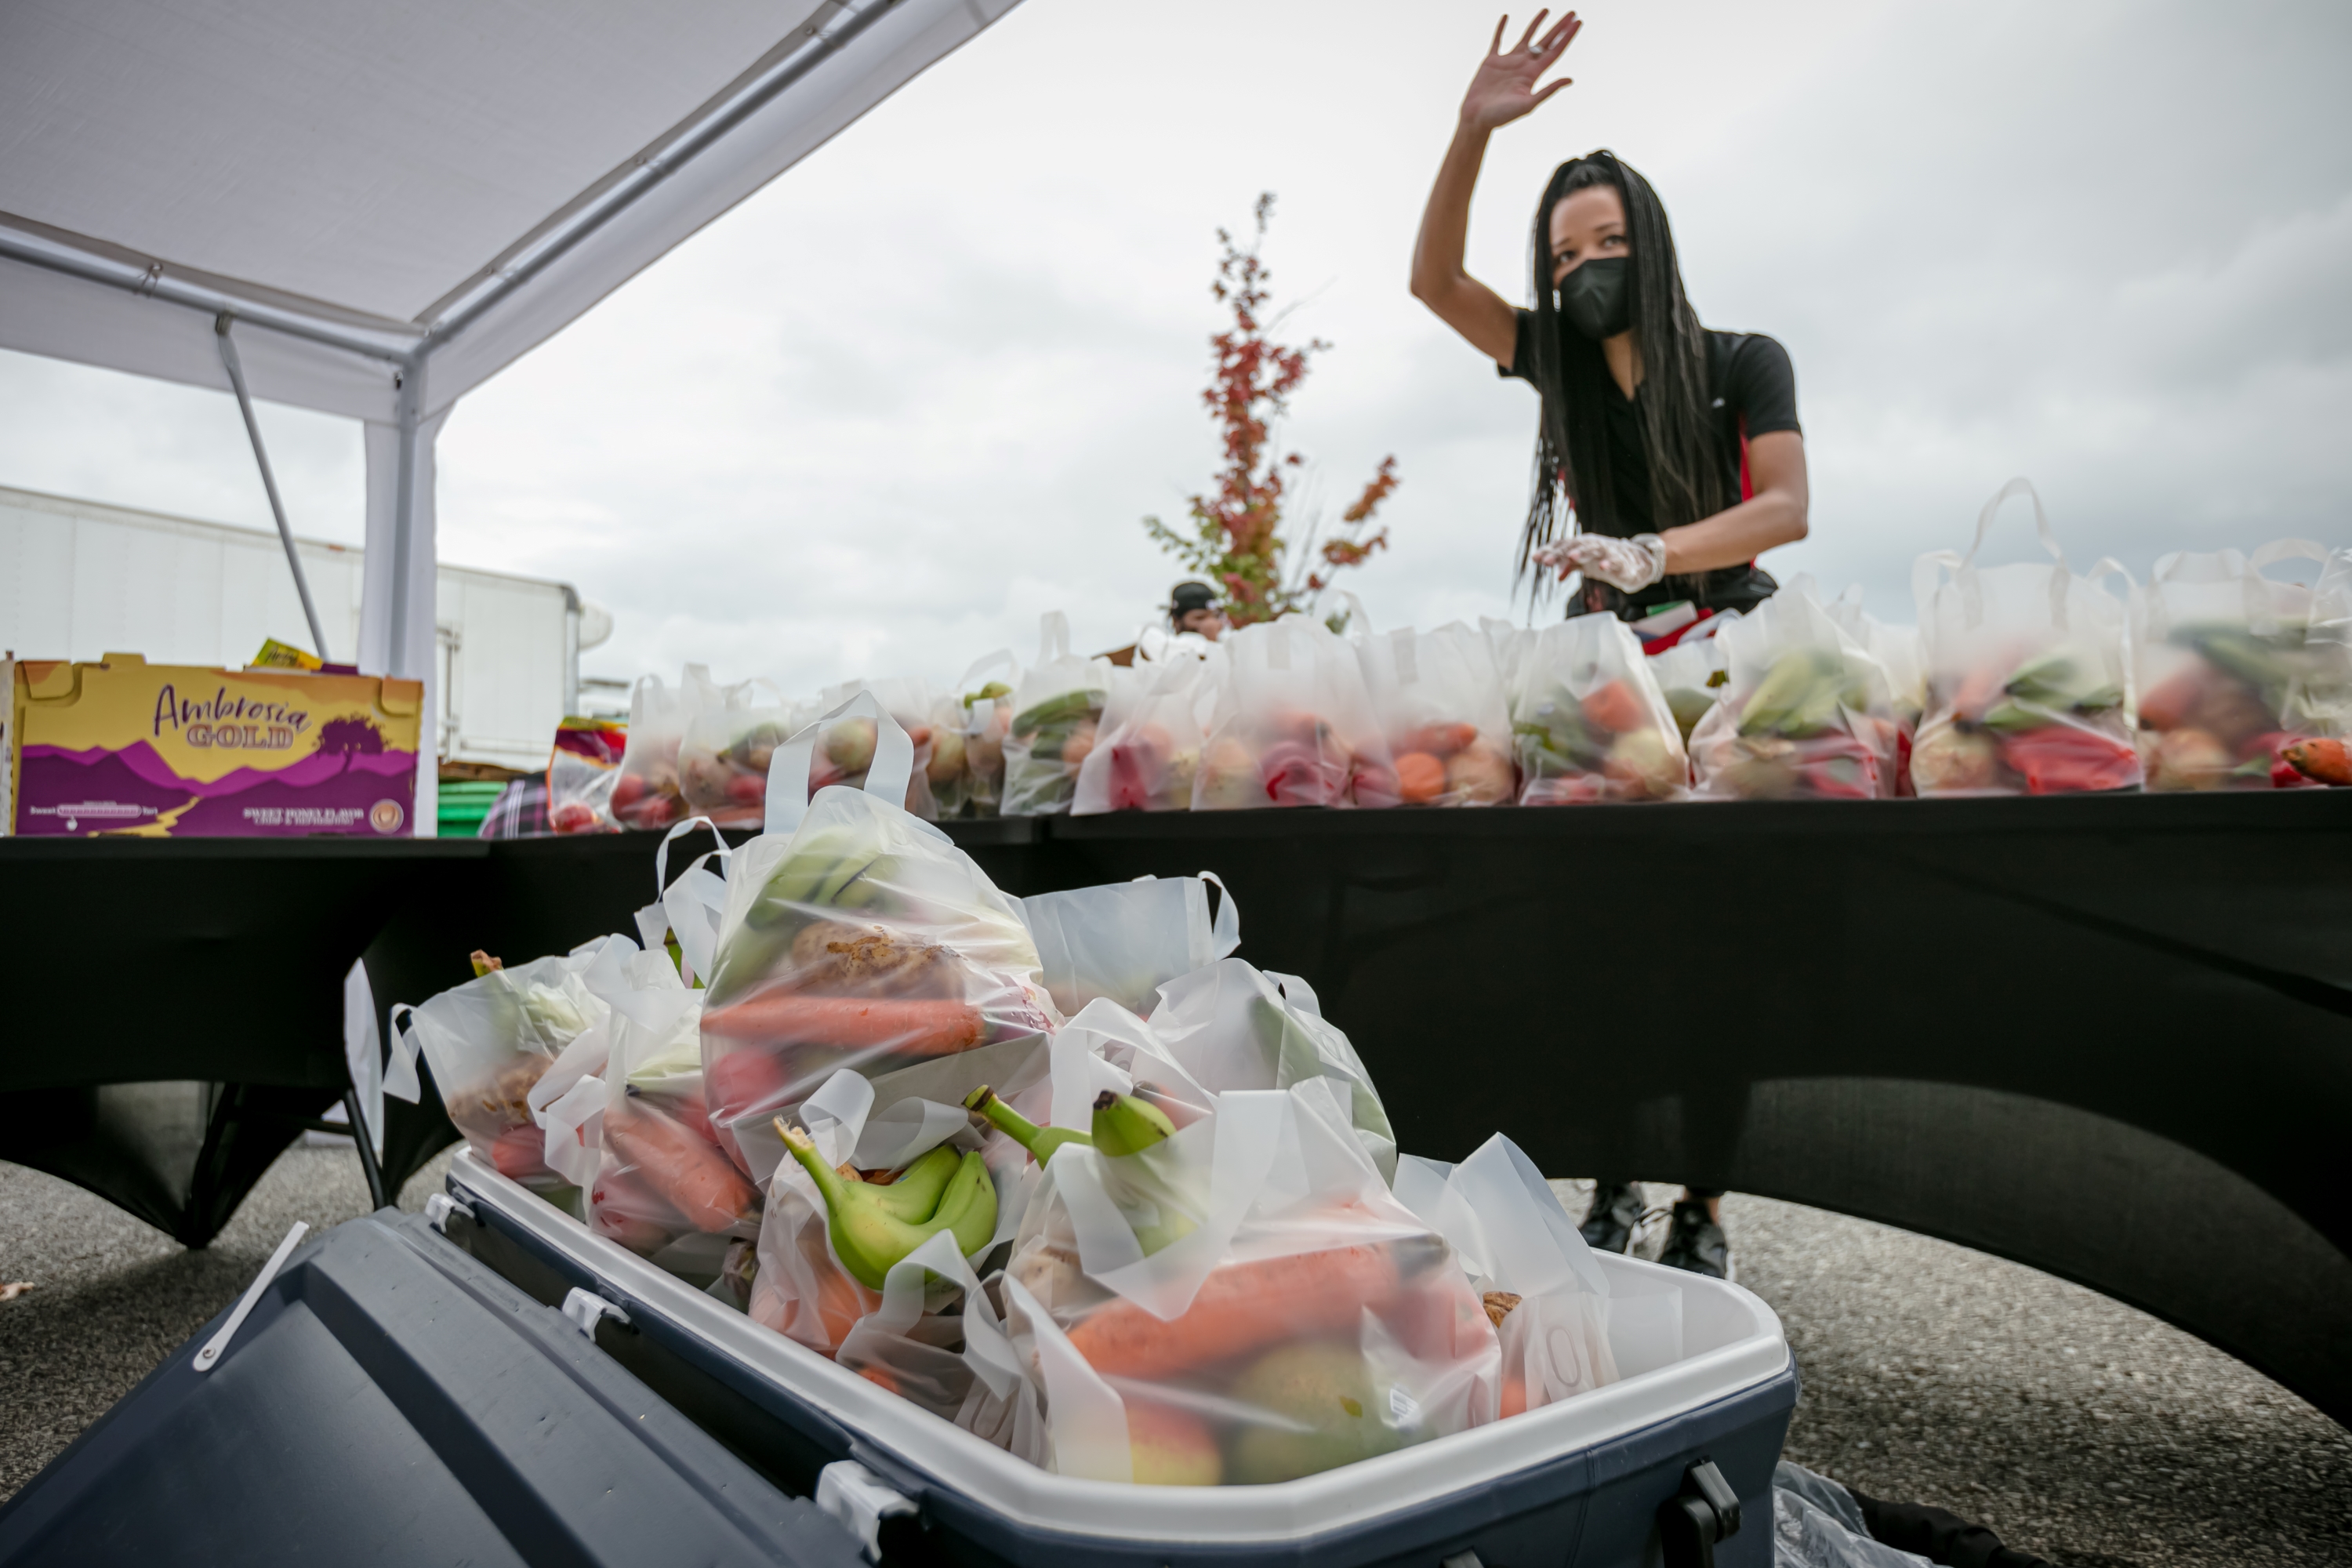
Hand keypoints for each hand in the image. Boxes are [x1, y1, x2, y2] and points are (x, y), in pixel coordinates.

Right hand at [1460, 11, 1580, 132]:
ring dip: (1536, 24)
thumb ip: (1548, 91)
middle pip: (1546, 41)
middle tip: (1572, 12)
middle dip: (1559, 27)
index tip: (1578, 22)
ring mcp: (1508, 62)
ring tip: (1546, 10)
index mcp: (1533, 74)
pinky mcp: (1491, 61)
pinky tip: (1506, 17)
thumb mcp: (1528, 104)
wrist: (1477, 118)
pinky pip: (1498, 40)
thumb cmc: (1502, 116)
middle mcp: (1524, 65)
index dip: (1567, 36)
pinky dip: (1501, 28)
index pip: (1555, 51)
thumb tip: (1570, 80)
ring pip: (1526, 37)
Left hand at [1534, 532, 1666, 592]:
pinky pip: (1616, 561)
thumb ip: (1570, 567)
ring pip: (1595, 550)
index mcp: (1583, 545)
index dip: (1550, 551)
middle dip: (1560, 553)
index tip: (1535, 558)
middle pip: (1575, 546)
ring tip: (1572, 557)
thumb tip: (1557, 576)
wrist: (1635, 560)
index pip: (1563, 545)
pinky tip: (1603, 567)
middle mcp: (1594, 545)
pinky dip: (1610, 563)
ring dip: (1583, 553)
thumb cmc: (1605, 560)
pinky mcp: (1623, 562)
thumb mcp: (1585, 564)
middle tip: (1546, 561)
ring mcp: (1608, 552)